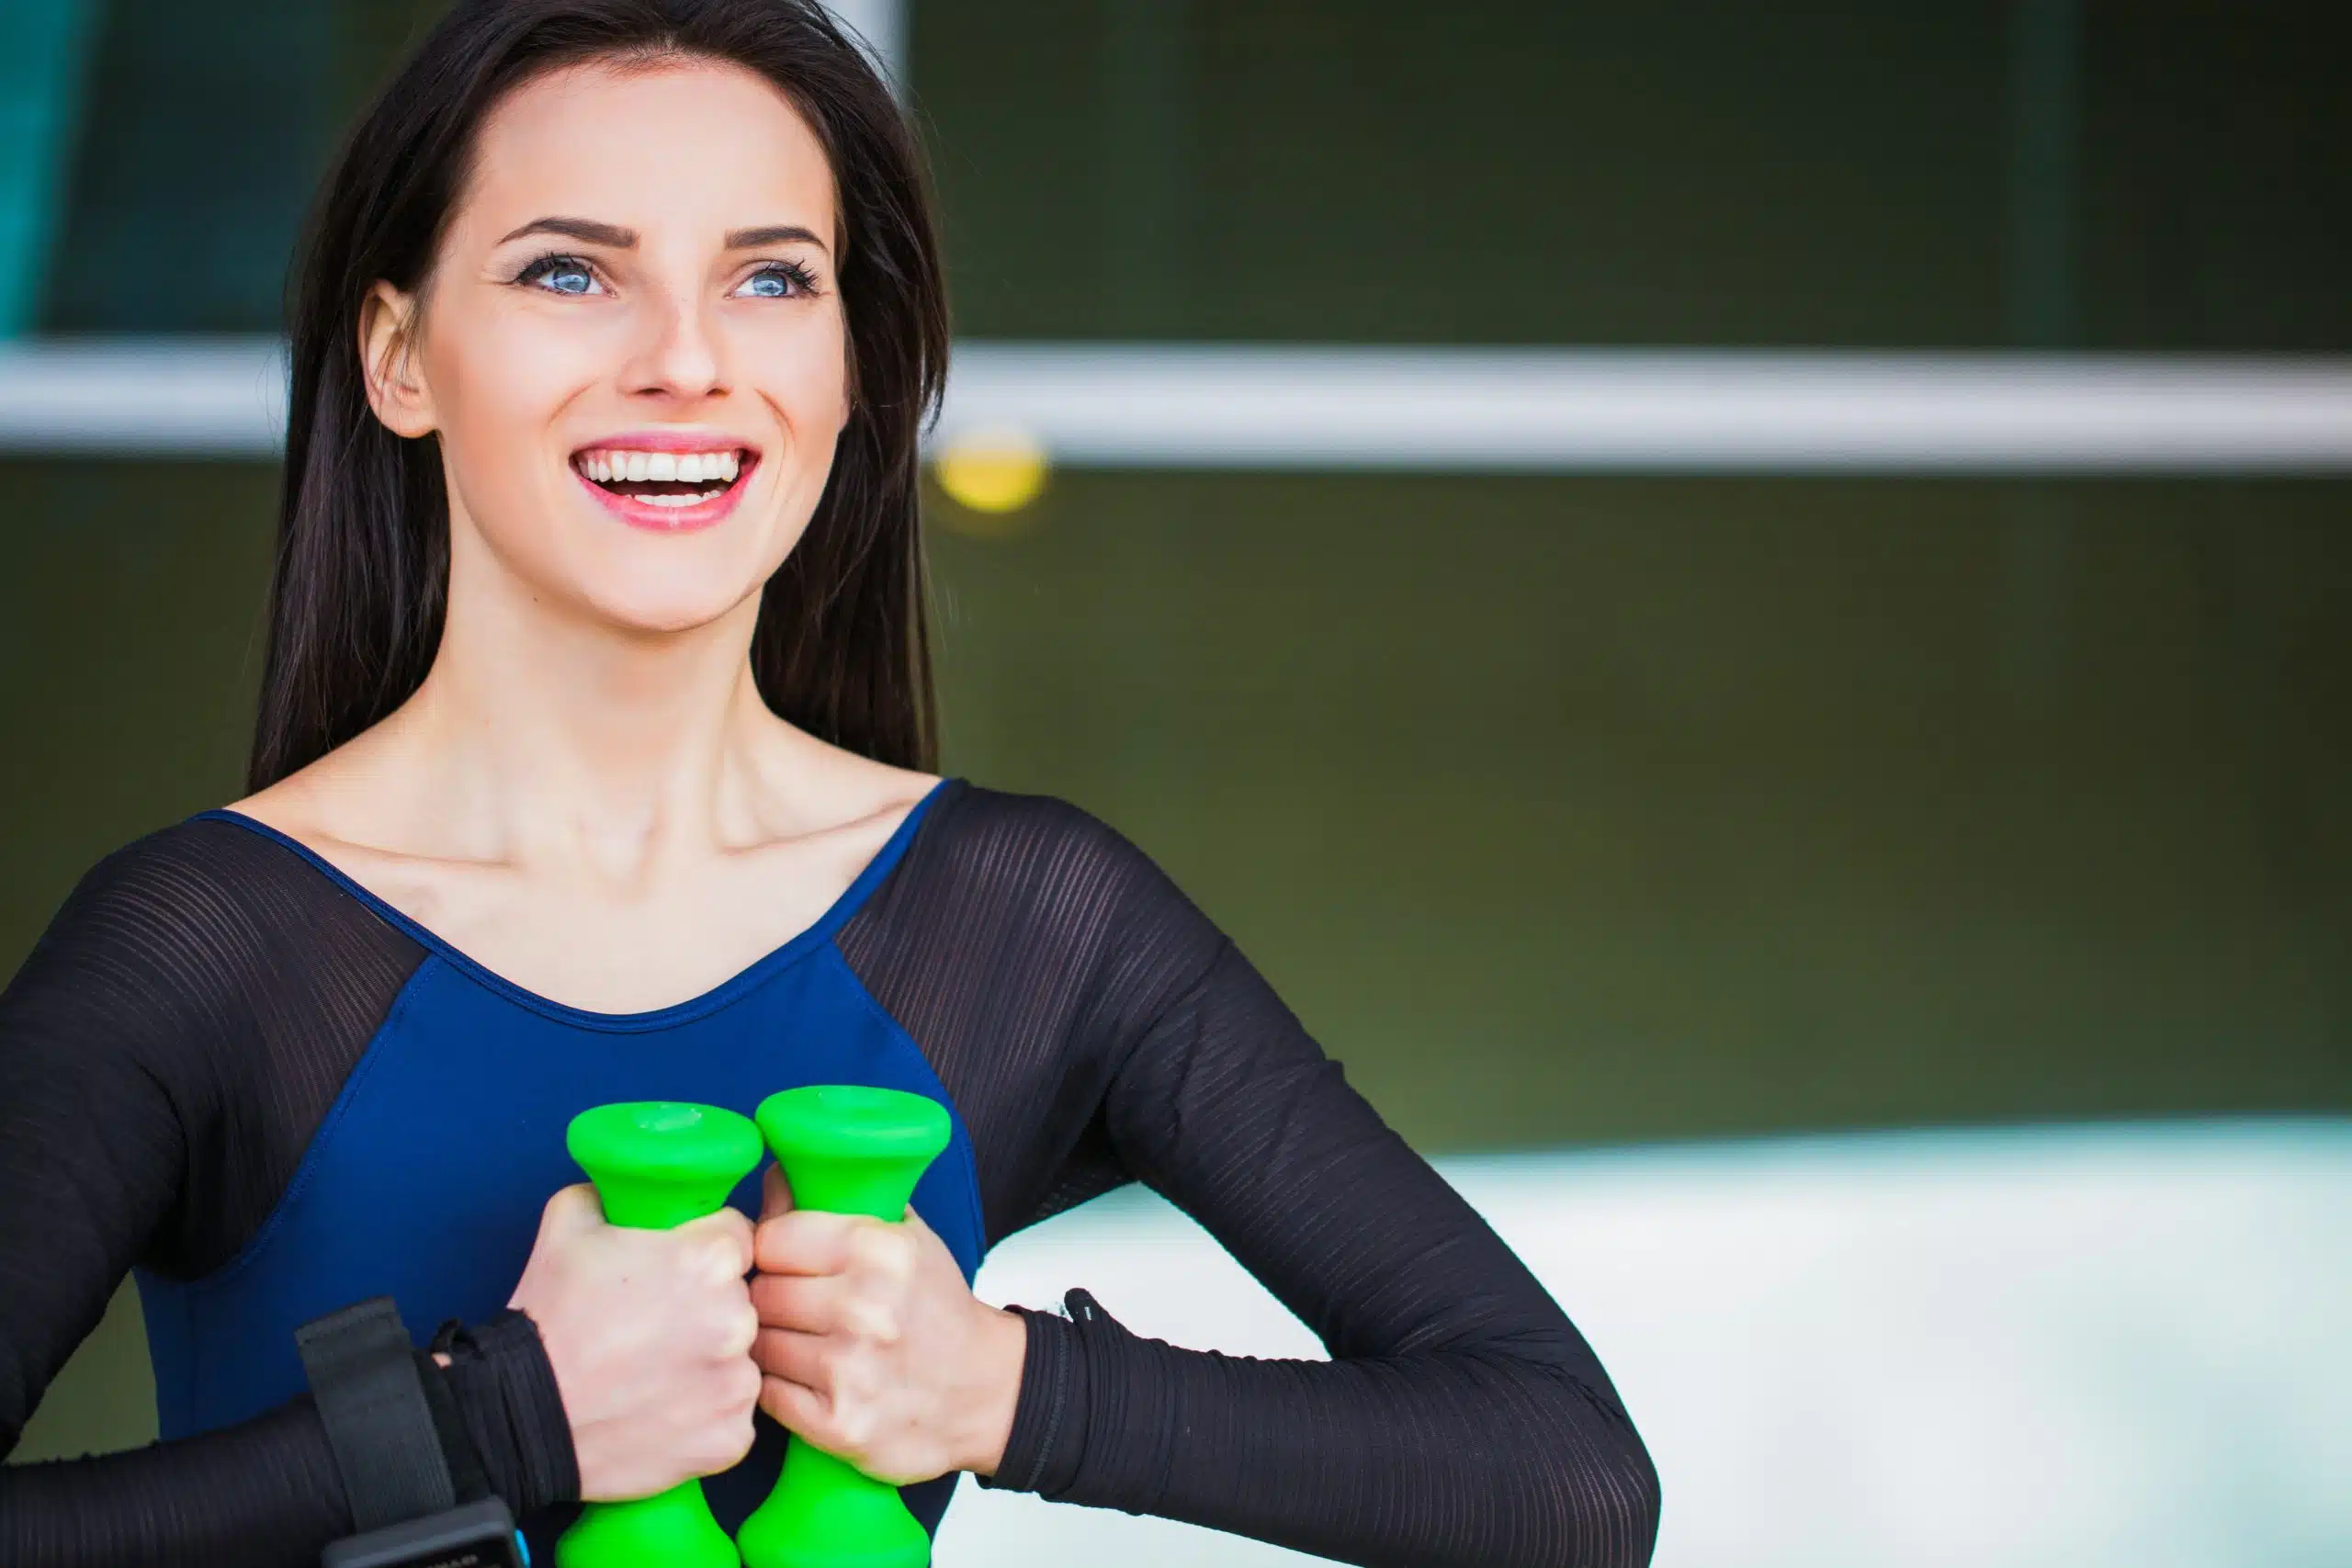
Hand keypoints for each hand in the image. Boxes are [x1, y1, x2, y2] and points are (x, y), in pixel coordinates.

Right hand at [506, 1183, 761, 1500]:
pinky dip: (704, 1416)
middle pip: (740, 1299)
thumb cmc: (547, 1321)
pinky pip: (731, 1417)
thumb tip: (627, 1187)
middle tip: (656, 1327)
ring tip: (653, 1375)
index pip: (736, 1236)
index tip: (678, 1270)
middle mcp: (736, 1319)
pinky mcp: (730, 1438)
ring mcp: (737, 1383)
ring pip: (738, 1359)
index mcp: (708, 1259)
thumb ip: (613, 1193)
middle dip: (707, 1307)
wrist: (518, 1418)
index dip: (705, 1248)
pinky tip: (661, 1413)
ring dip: (708, 1363)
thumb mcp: (567, 1225)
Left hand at [750, 1164, 1026, 1483]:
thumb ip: (840, 1203)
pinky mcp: (839, 1424)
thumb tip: (776, 1177)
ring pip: (759, 1345)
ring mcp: (850, 1370)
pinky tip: (804, 1378)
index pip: (772, 1238)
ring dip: (770, 1344)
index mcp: (882, 1251)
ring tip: (799, 1342)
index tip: (782, 1261)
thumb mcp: (906, 1239)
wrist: (985, 1390)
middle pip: (761, 1293)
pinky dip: (777, 1386)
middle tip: (791, 1306)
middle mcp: (866, 1309)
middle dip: (768, 1298)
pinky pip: (767, 1394)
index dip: (770, 1250)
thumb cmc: (937, 1310)